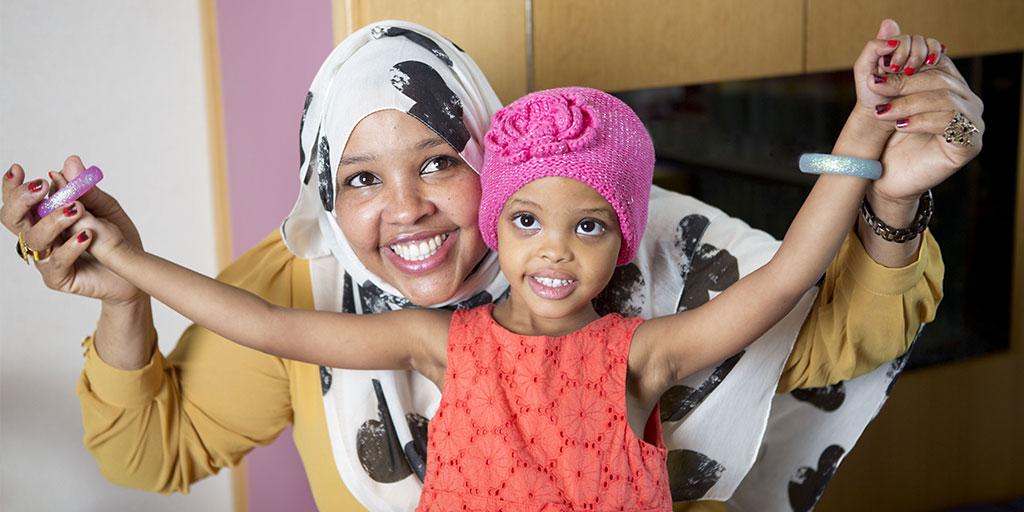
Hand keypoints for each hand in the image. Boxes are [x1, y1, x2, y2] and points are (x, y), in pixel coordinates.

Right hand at [1, 156, 144, 303]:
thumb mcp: (105, 208)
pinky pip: (56, 262)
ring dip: (53, 220)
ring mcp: (46, 259)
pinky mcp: (58, 278)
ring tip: (77, 210)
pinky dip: (71, 246)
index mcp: (45, 217)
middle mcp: (40, 236)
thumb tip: (71, 162)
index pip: (19, 201)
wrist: (133, 271)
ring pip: (34, 238)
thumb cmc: (116, 238)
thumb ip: (86, 189)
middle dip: (22, 200)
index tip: (19, 168)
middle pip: (12, 219)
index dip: (12, 186)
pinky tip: (87, 235)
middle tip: (43, 187)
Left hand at [859, 20, 984, 206]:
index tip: (878, 73)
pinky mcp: (969, 144)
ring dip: (910, 103)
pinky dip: (922, 121)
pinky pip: (951, 123)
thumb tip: (888, 22)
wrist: (885, 178)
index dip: (908, 62)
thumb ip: (884, 61)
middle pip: (941, 79)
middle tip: (876, 90)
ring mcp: (971, 123)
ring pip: (946, 99)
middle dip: (906, 82)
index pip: (936, 60)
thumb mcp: (882, 96)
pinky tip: (901, 126)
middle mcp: (966, 101)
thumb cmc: (885, 138)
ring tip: (885, 113)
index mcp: (949, 84)